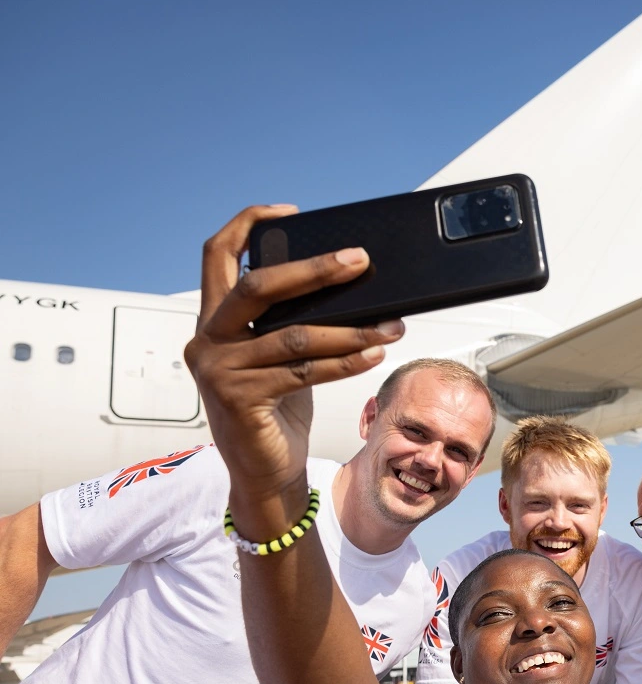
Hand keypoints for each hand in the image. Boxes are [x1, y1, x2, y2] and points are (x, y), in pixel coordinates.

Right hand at [184, 206, 404, 536]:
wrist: (265, 472)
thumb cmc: (276, 411)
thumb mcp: (278, 357)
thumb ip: (290, 322)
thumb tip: (348, 285)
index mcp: (212, 320)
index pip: (217, 255)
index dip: (248, 225)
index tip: (289, 211)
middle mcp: (206, 340)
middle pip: (258, 286)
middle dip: (315, 270)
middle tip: (360, 261)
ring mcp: (218, 371)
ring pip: (295, 336)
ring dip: (352, 328)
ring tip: (391, 325)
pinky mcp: (240, 399)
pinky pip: (305, 372)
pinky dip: (346, 361)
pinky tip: (374, 353)